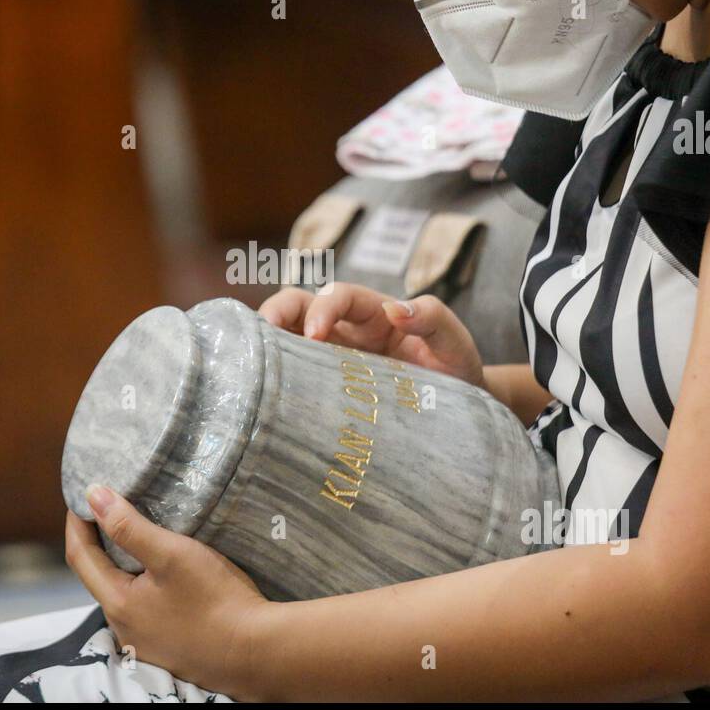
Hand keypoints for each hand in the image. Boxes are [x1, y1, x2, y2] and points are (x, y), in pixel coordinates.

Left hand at [64, 485, 270, 697]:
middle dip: (97, 542)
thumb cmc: (217, 600)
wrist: (257, 652)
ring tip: (135, 535)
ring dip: (120, 564)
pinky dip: (141, 584)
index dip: (78, 523)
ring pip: (121, 594)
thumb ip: (130, 526)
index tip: (84, 495)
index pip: (80, 557)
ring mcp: (145, 643)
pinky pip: (142, 610)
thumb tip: (94, 497)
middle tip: (107, 509)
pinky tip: (161, 574)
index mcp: (118, 605)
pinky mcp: (167, 648)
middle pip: (98, 577)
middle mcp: (124, 629)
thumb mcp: (172, 554)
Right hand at [259, 283, 484, 387]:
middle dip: (276, 313)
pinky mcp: (323, 391)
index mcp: (372, 312)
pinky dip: (273, 382)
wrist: (458, 414)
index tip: (316, 334)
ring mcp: (330, 360)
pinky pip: (292, 380)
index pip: (339, 295)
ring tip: (251, 366)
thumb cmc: (455, 369)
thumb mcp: (454, 341)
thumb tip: (396, 309)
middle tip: (264, 335)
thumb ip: (433, 318)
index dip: (323, 307)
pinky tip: (262, 399)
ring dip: (265, 346)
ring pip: (285, 340)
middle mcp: (344, 331)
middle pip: (297, 306)